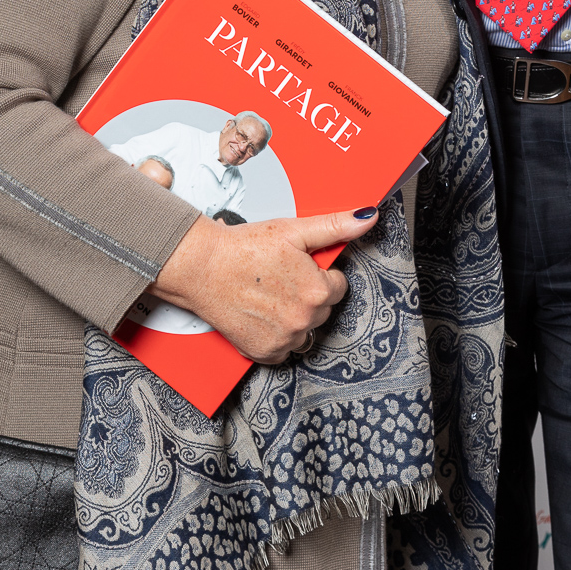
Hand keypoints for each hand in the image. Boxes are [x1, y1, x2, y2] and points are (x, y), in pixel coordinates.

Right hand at [146, 208, 378, 363]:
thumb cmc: (245, 247)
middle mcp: (305, 320)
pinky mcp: (264, 352)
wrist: (202, 268)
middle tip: (279, 277)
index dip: (319, 273)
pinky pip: (284, 350)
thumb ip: (335, 226)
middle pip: (322, 309)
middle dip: (308, 294)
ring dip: (294, 317)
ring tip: (269, 295)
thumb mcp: (294, 230)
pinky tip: (261, 315)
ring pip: (305, 330)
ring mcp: (285, 340)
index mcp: (318, 290)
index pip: (338, 286)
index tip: (296, 266)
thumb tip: (368, 217)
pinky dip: (277, 336)